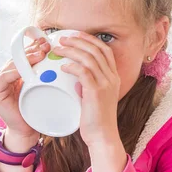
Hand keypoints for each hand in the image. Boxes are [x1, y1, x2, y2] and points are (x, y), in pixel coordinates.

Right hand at [0, 38, 47, 149]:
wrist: (27, 131)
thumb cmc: (35, 110)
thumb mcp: (40, 86)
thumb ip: (42, 73)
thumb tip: (58, 57)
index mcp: (11, 72)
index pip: (21, 55)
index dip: (33, 47)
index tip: (46, 41)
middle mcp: (1, 76)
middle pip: (15, 57)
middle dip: (31, 50)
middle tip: (46, 45)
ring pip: (11, 65)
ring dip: (25, 58)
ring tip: (40, 54)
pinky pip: (4, 78)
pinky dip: (15, 71)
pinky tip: (26, 68)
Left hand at [57, 32, 126, 171]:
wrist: (102, 136)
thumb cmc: (95, 119)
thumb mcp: (93, 97)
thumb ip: (87, 85)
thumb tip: (73, 77)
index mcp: (113, 77)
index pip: (104, 50)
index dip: (89, 40)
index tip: (75, 35)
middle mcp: (112, 77)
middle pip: (96, 50)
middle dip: (78, 40)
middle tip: (62, 38)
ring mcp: (106, 84)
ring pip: (89, 58)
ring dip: (72, 50)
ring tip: (58, 48)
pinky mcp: (96, 92)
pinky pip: (84, 72)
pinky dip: (72, 66)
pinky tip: (62, 67)